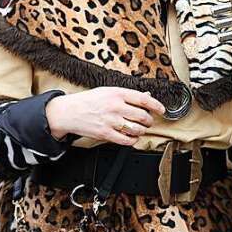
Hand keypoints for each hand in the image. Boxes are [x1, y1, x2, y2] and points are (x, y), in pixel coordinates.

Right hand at [45, 87, 165, 145]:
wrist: (69, 112)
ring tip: (139, 129)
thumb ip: (126, 95)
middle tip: (147, 121)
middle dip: (148, 121)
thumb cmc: (88, 101)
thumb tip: (146, 98)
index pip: (143, 100)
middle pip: (142, 116)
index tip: (161, 110)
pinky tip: (131, 137)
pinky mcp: (105, 134)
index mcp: (116, 93)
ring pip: (137, 129)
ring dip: (141, 131)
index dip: (156, 106)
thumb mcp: (107, 91)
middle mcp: (115, 106)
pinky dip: (132, 140)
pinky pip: (126, 140)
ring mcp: (110, 121)